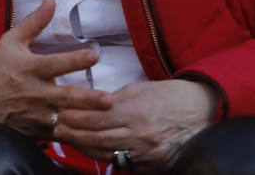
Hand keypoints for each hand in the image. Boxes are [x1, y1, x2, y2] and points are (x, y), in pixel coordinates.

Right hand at [0, 0, 112, 136]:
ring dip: (86, 119)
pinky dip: (75, 134)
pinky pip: (60, 134)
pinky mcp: (38, 131)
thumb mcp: (10, 42)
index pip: (55, 64)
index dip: (74, 60)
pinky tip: (93, 134)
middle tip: (108, 100)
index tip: (94, 55)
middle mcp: (36, 92)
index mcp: (30, 68)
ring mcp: (37, 115)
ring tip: (107, 118)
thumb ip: (33, 22)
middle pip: (65, 96)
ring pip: (66, 119)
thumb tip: (50, 0)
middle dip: (88, 99)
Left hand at [55, 79, 218, 171]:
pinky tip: (91, 150)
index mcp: (134, 110)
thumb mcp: (137, 90)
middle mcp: (139, 133)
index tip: (59, 113)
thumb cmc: (166, 96)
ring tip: (68, 139)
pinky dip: (105, 157)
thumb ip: (112, 99)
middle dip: (74, 133)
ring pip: (107, 152)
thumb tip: (87, 104)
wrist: (199, 111)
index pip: (96, 117)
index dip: (75, 117)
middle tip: (56, 128)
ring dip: (84, 146)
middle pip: (98, 137)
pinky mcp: (152, 164)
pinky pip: (123, 163)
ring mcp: (146, 152)